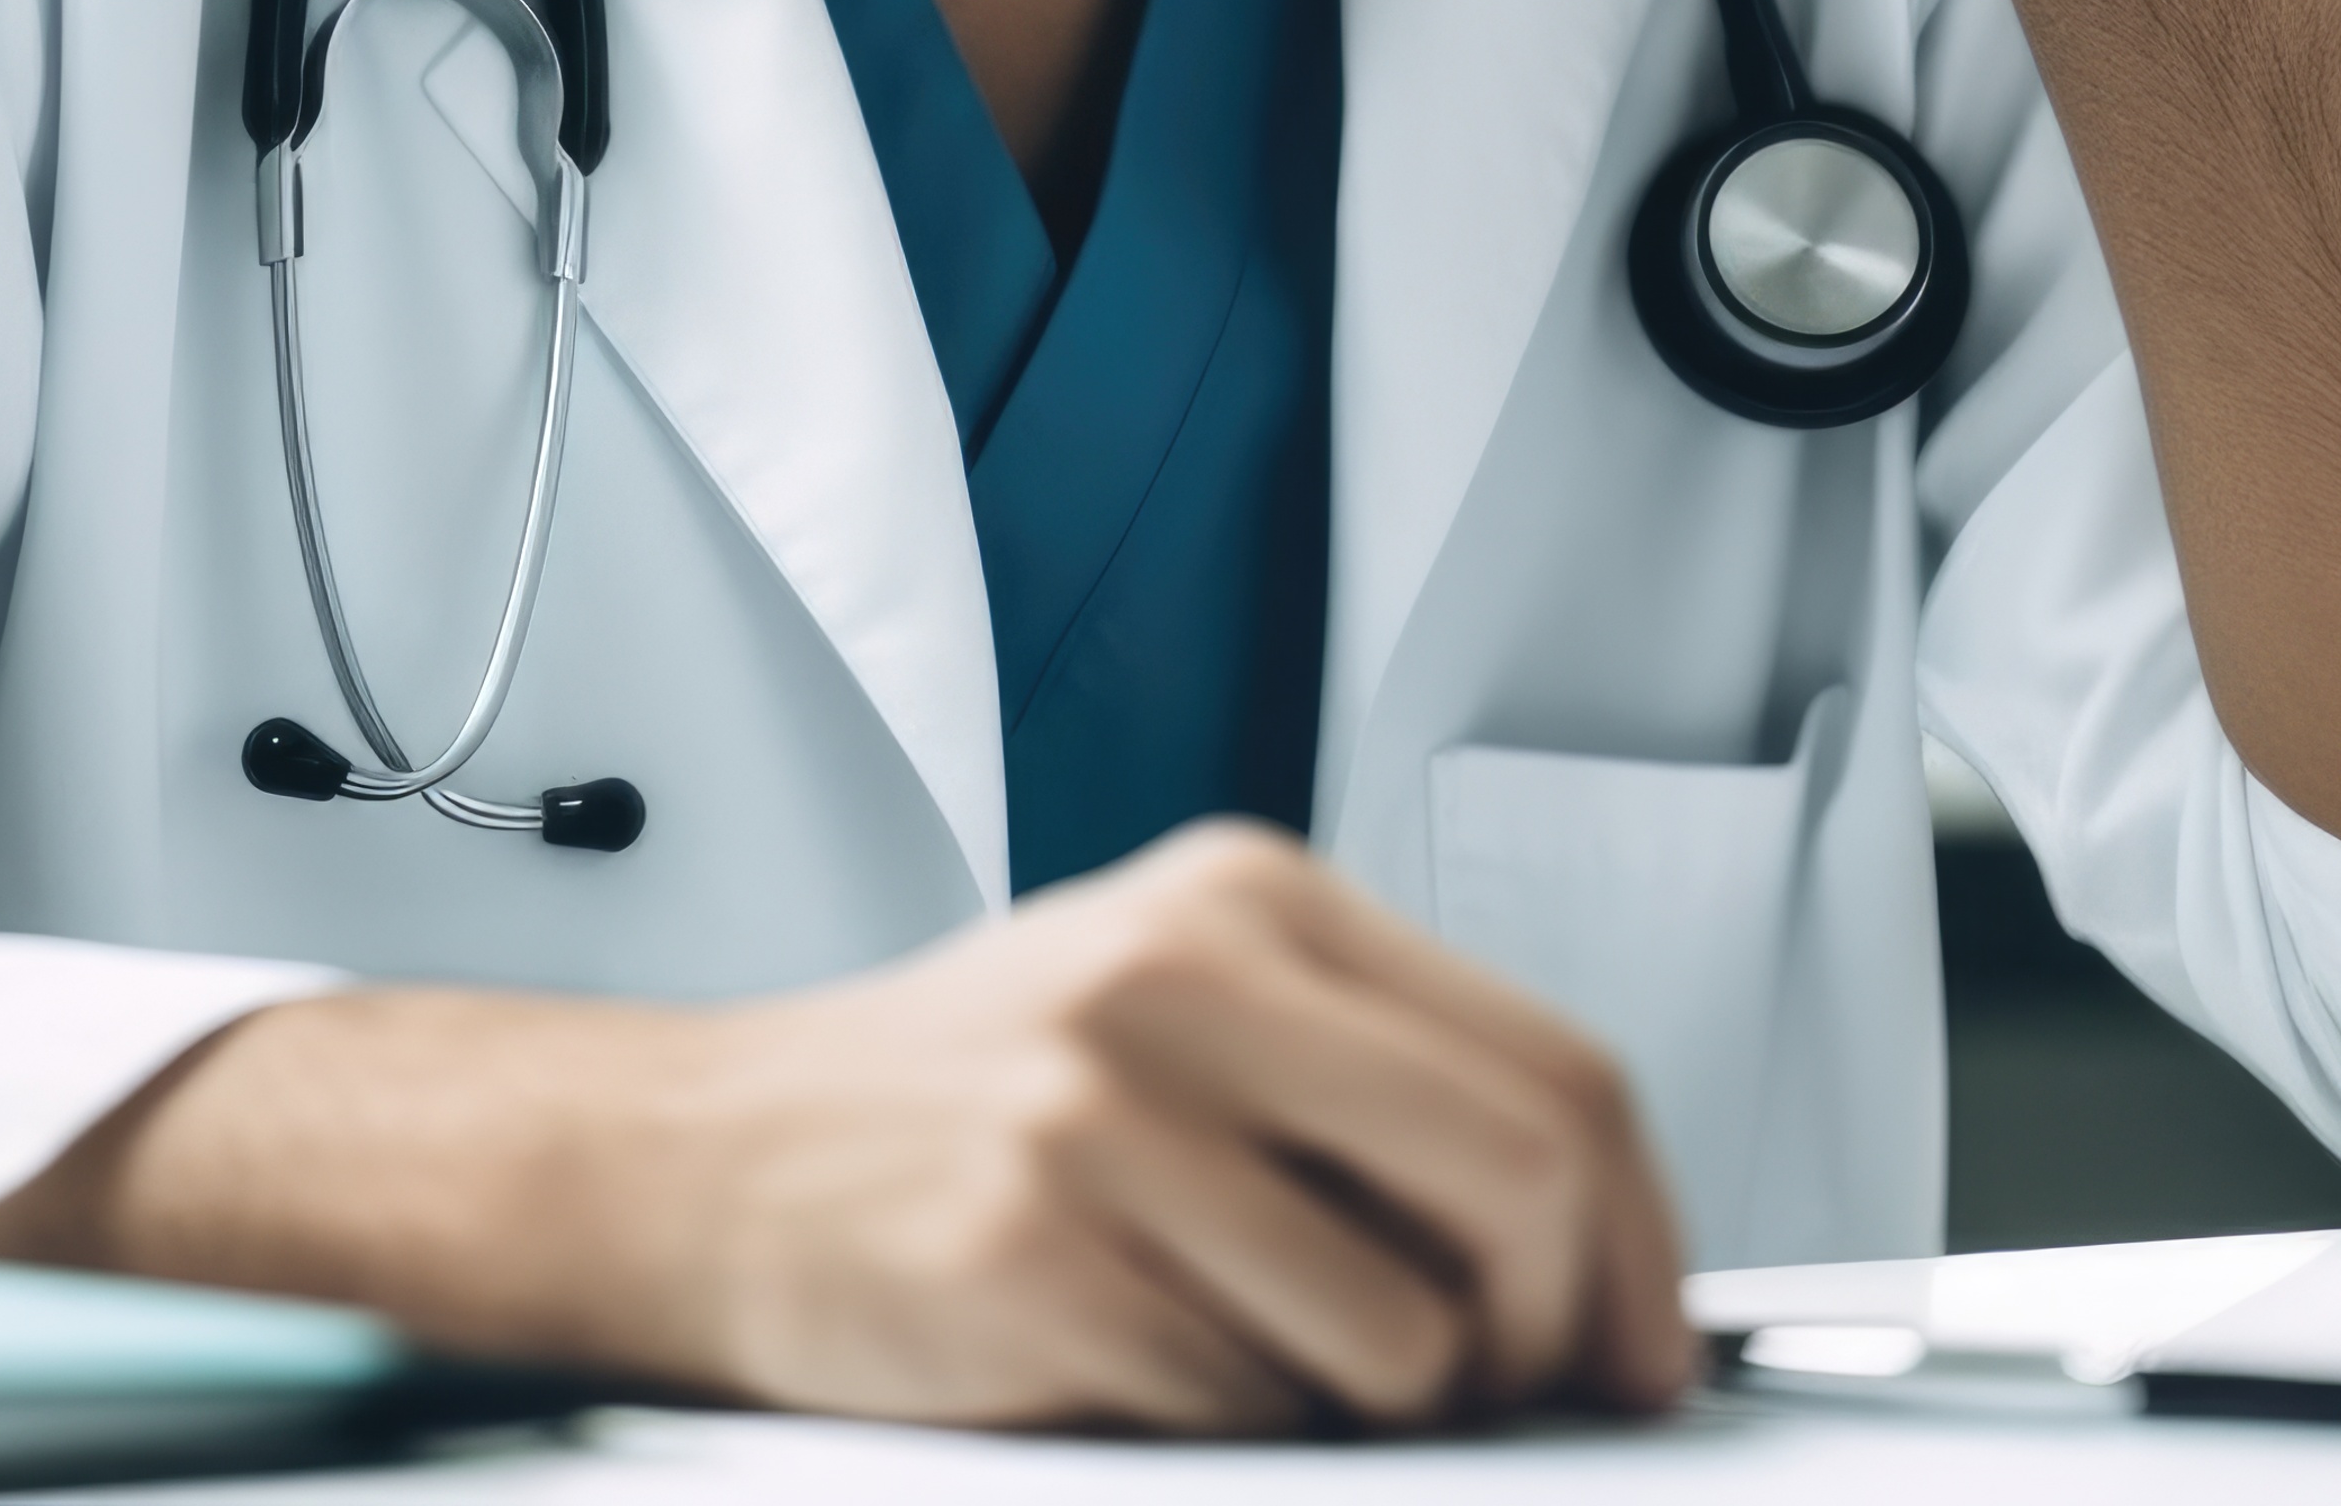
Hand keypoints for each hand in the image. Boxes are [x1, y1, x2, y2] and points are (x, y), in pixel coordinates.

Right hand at [0, 823, 1693, 1434]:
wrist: (695, 1157)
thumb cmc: (951, 1101)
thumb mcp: (1173, 1014)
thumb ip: (1366, 1091)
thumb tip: (1591, 1260)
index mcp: (1252, 901)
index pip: (1556, 1068)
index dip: (1641, 1241)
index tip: (1644, 1347)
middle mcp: (1191, 977)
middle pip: (1524, 1180)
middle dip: (1554, 1339)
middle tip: (1519, 1406)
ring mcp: (1109, 1113)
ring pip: (1400, 1340)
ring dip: (1374, 1419)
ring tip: (1263, 1377)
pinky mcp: (1036, 1253)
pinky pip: (1243, 1414)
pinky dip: (1226, 1437)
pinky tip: (1136, 1375)